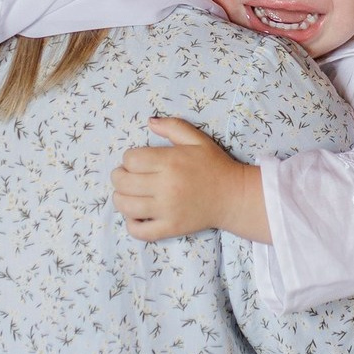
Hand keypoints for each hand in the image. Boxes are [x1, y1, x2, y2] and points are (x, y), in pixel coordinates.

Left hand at [111, 117, 268, 242]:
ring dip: (121, 198)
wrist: (234, 196)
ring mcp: (167, 210)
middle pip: (123, 182)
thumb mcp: (198, 140)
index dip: (129, 159)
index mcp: (171, 162)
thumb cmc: (214, 166)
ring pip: (126, 206)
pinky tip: (137, 216)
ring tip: (129, 194)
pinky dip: (131, 224)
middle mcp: (167, 186)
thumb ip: (173, 126)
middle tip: (127, 176)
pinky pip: (139, 231)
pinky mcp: (171, 228)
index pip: (130, 159)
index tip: (137, 161)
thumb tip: (149, 122)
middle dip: (119, 177)